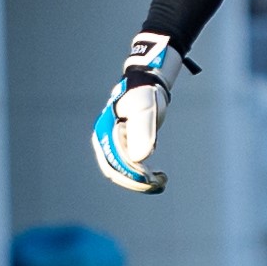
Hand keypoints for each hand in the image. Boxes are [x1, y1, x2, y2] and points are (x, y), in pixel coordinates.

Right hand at [92, 33, 189, 192]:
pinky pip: (128, 168)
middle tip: (160, 183)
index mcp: (105, 131)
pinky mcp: (123, 146)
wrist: (147, 82)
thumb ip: (143, 131)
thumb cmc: (146, 93)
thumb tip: (140, 158)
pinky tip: (158, 176)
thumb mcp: (147, 110)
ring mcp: (113, 144)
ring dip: (139, 182)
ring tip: (161, 181)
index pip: (115, 162)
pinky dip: (141, 176)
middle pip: (116, 171)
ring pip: (121, 173)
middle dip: (136, 182)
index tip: (152, 178)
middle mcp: (105, 140)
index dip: (132, 174)